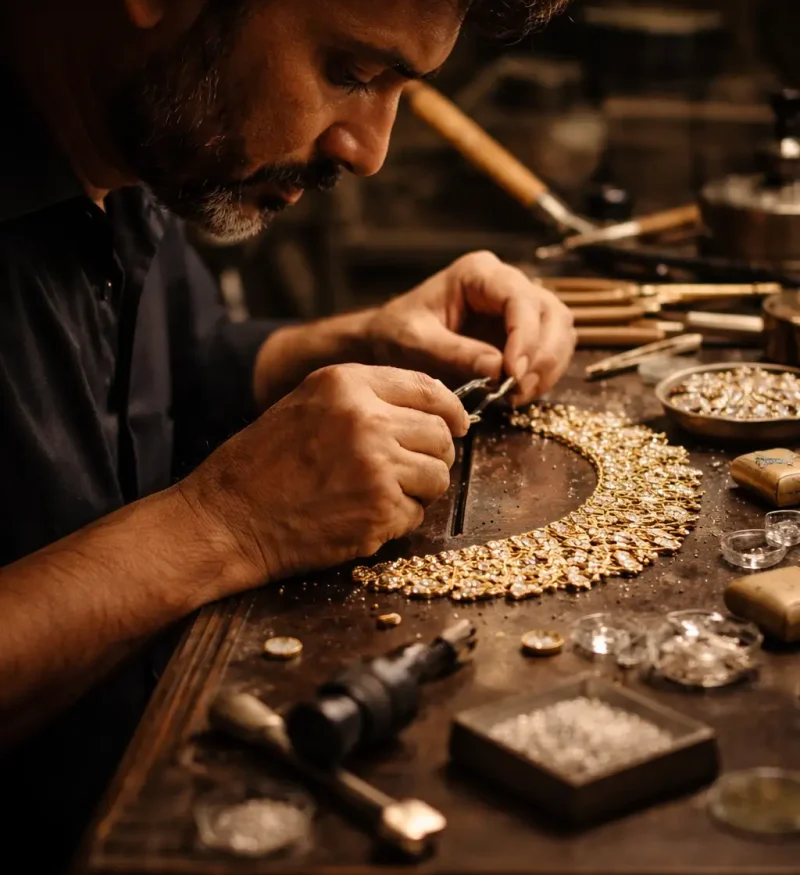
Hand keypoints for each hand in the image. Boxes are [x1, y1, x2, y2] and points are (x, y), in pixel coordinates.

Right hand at [181, 364, 468, 580]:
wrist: (227, 519)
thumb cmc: (262, 465)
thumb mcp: (308, 405)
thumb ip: (365, 399)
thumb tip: (431, 410)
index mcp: (347, 384)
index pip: (429, 388)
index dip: (450, 411)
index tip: (457, 426)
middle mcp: (366, 419)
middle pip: (440, 435)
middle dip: (432, 456)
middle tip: (409, 471)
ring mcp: (376, 466)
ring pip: (438, 476)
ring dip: (418, 490)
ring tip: (378, 495)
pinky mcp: (379, 510)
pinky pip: (416, 514)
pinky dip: (397, 520)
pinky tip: (361, 517)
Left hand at [366, 251, 575, 403]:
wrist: (387, 342)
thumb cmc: (395, 335)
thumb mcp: (416, 343)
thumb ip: (455, 353)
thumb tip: (499, 369)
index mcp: (478, 273)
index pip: (520, 298)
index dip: (525, 336)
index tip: (513, 373)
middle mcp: (505, 283)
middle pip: (551, 313)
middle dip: (543, 355)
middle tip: (518, 390)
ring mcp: (518, 307)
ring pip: (560, 331)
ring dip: (548, 367)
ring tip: (518, 395)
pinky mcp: (522, 333)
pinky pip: (550, 350)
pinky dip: (543, 374)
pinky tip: (519, 393)